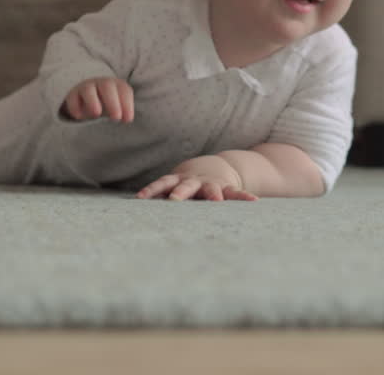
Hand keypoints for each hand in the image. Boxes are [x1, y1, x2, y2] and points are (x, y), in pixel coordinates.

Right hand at [61, 77, 133, 122]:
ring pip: (88, 90)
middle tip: (116, 118)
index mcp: (116, 85)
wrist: (86, 93)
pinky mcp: (72, 94)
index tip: (128, 120)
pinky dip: (75, 107)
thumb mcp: (117, 105)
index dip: (127, 104)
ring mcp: (85, 87)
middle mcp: (101, 83)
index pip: (124, 90)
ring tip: (97, 114)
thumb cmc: (107, 103)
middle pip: (107, 87)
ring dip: (93, 101)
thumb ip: (122, 111)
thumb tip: (126, 120)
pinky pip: (72, 98)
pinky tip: (79, 116)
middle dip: (113, 102)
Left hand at [136, 156, 258, 201]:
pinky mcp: (227, 189)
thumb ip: (159, 198)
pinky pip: (236, 193)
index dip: (151, 190)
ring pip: (211, 188)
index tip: (140, 198)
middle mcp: (193, 182)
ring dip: (212, 194)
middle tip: (174, 201)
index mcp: (177, 181)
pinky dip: (243, 197)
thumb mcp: (173, 188)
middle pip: (185, 186)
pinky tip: (253, 202)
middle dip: (180, 193)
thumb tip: (130, 215)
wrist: (213, 169)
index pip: (161, 184)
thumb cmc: (186, 185)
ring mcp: (211, 184)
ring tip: (216, 201)